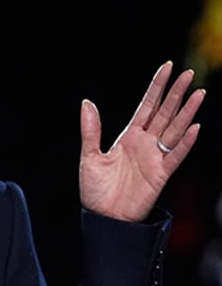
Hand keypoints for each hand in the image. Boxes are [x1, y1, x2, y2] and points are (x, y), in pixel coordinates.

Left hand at [78, 61, 204, 221]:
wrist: (103, 218)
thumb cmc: (95, 190)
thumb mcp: (89, 156)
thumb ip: (91, 130)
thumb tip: (87, 102)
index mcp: (128, 137)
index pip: (146, 106)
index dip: (156, 87)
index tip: (166, 68)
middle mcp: (144, 144)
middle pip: (164, 113)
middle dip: (175, 93)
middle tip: (188, 73)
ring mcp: (154, 158)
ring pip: (174, 129)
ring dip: (186, 112)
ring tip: (198, 93)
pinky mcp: (161, 174)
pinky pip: (176, 155)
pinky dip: (186, 142)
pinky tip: (195, 126)